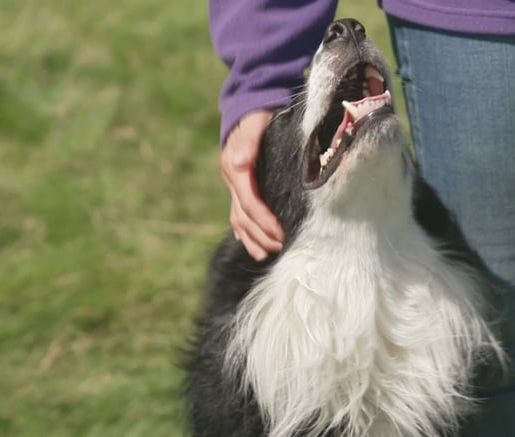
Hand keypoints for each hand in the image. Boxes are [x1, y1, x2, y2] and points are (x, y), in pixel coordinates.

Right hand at [220, 110, 284, 260]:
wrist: (247, 104)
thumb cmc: (256, 113)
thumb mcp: (254, 122)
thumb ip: (248, 140)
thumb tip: (239, 162)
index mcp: (235, 168)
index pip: (250, 203)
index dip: (265, 221)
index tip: (281, 234)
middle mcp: (232, 179)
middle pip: (244, 216)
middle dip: (261, 235)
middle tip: (282, 247)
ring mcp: (234, 183)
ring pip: (239, 218)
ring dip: (252, 238)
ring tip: (266, 254)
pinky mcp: (240, 185)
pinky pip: (239, 212)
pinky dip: (244, 231)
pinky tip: (252, 243)